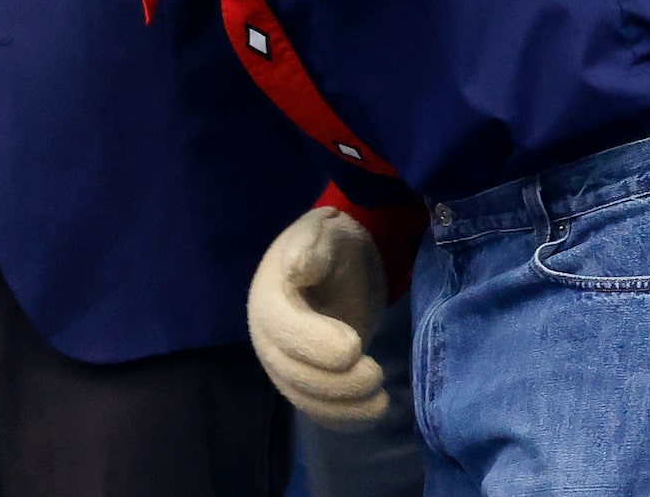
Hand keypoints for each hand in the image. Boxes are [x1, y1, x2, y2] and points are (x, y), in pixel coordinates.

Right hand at [247, 207, 388, 426]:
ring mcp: (283, 363)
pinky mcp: (303, 383)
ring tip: (381, 400)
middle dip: (335, 382)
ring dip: (342, 407)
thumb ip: (312, 246)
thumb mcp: (325, 231)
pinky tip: (373, 411)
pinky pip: (316, 410)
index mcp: (269, 295)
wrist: (337, 263)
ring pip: (304, 398)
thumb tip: (295, 267)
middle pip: (291, 372)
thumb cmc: (332, 243)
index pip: (282, 329)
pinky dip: (343, 419)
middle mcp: (268, 336)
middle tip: (376, 375)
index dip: (314, 343)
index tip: (353, 346)